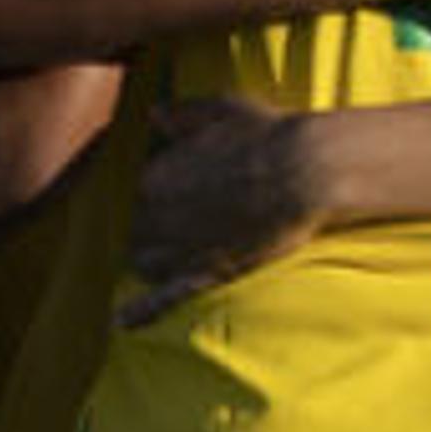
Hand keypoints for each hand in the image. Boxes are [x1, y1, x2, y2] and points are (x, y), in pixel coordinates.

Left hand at [120, 95, 329, 326]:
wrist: (307, 170)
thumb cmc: (268, 134)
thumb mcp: (222, 109)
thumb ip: (183, 114)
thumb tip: (154, 113)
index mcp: (155, 176)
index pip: (130, 193)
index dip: (146, 198)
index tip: (160, 197)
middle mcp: (157, 215)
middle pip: (133, 232)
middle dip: (144, 232)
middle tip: (166, 230)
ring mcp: (180, 248)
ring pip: (142, 264)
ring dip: (147, 263)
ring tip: (159, 263)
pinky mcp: (206, 273)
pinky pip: (163, 298)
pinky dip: (140, 311)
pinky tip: (123, 321)